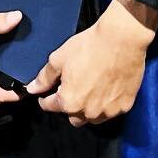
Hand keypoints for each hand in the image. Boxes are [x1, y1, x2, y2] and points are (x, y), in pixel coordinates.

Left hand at [29, 0, 157, 127]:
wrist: (121, 39)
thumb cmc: (90, 47)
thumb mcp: (58, 59)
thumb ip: (44, 77)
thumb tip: (33, 88)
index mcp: (69, 101)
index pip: (50, 107)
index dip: (45, 99)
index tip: (47, 94)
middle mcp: (88, 112)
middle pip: (72, 117)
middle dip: (68, 106)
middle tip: (71, 88)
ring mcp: (108, 111)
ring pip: (92, 118)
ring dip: (87, 109)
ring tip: (89, 89)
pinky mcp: (124, 106)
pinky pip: (110, 112)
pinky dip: (105, 104)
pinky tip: (105, 89)